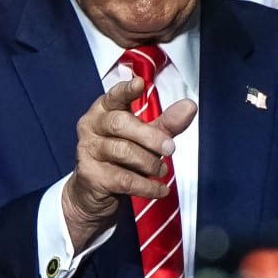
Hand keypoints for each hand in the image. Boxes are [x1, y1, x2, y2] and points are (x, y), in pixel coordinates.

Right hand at [61, 77, 195, 252]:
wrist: (94, 193)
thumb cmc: (121, 158)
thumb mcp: (145, 137)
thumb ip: (166, 122)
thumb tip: (189, 106)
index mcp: (104, 109)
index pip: (115, 95)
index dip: (127, 90)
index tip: (140, 84)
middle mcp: (92, 125)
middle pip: (120, 123)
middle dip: (149, 136)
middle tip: (170, 148)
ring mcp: (88, 150)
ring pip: (122, 151)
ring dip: (149, 162)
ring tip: (162, 169)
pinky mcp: (90, 175)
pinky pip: (124, 179)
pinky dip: (147, 186)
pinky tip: (160, 189)